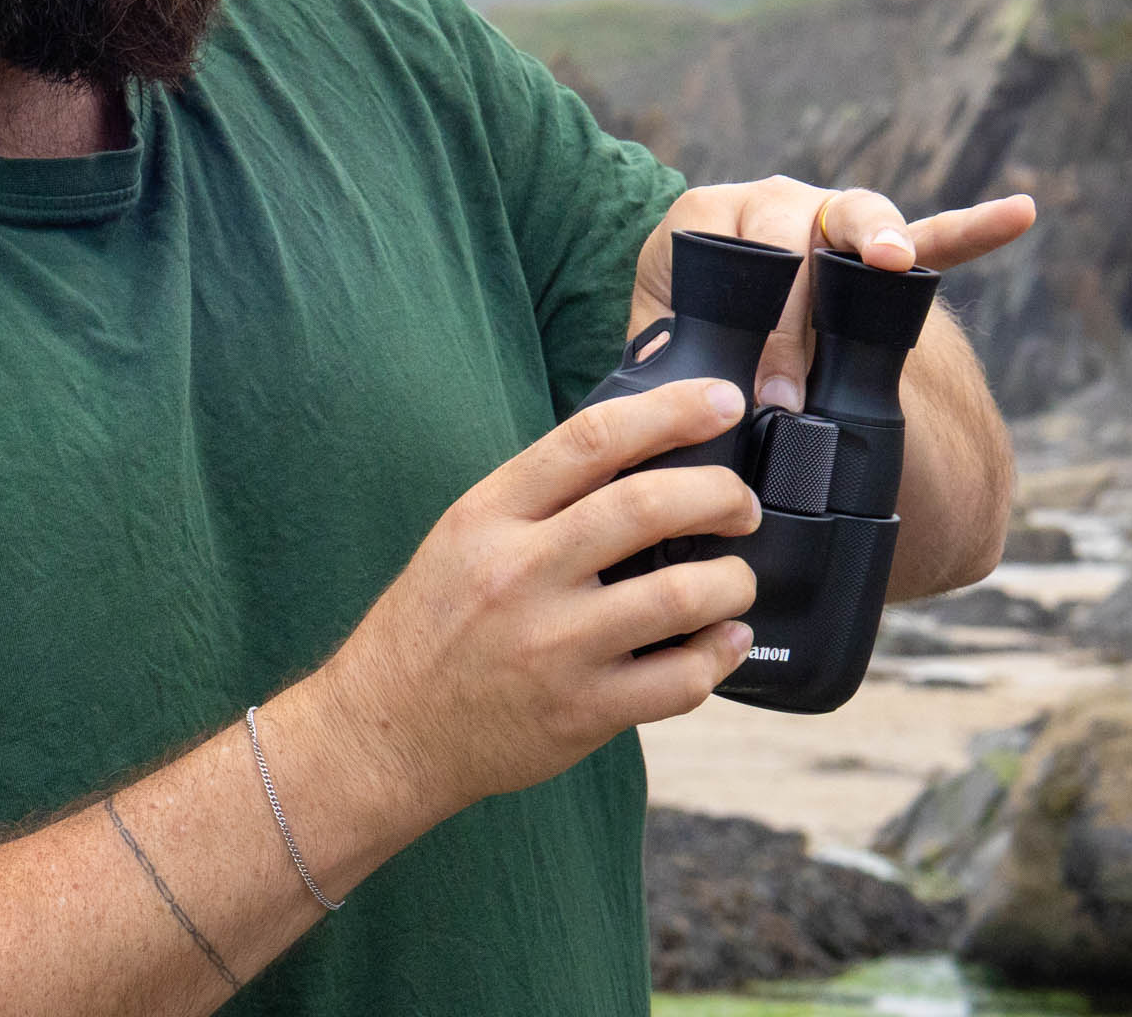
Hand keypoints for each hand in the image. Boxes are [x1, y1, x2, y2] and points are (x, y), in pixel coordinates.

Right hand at [306, 377, 764, 815]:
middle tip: (741, 505)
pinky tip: (722, 642)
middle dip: (721, 495)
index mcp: (491, 516)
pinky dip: (720, 655)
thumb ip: (542, 497)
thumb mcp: (466, 536)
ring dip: (732, 581)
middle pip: (648, 507)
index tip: (721, 401)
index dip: (671, 411)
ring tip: (735, 581)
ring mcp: (553, 647)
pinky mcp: (582, 712)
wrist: (389, 730)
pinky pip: (681, 680)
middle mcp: (521, 574)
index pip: (592, 439)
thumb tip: (641, 453)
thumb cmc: (436, 623)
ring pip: (681, 595)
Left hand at [627, 179, 1034, 411]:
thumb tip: (681, 404)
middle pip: (795, 236)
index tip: (770, 396)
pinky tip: (1021, 212)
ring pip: (862, 217)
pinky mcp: (878, 240)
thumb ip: (674, 359)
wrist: (709, 307)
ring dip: (881, 238)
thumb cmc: (685, 326)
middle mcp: (770, 200)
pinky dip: (974, 227)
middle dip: (797, 321)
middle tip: (796, 393)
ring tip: (894, 262)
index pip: (740, 258)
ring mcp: (829, 215)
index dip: (759, 331)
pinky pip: (933, 232)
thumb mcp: (666, 337)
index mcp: (708, 215)